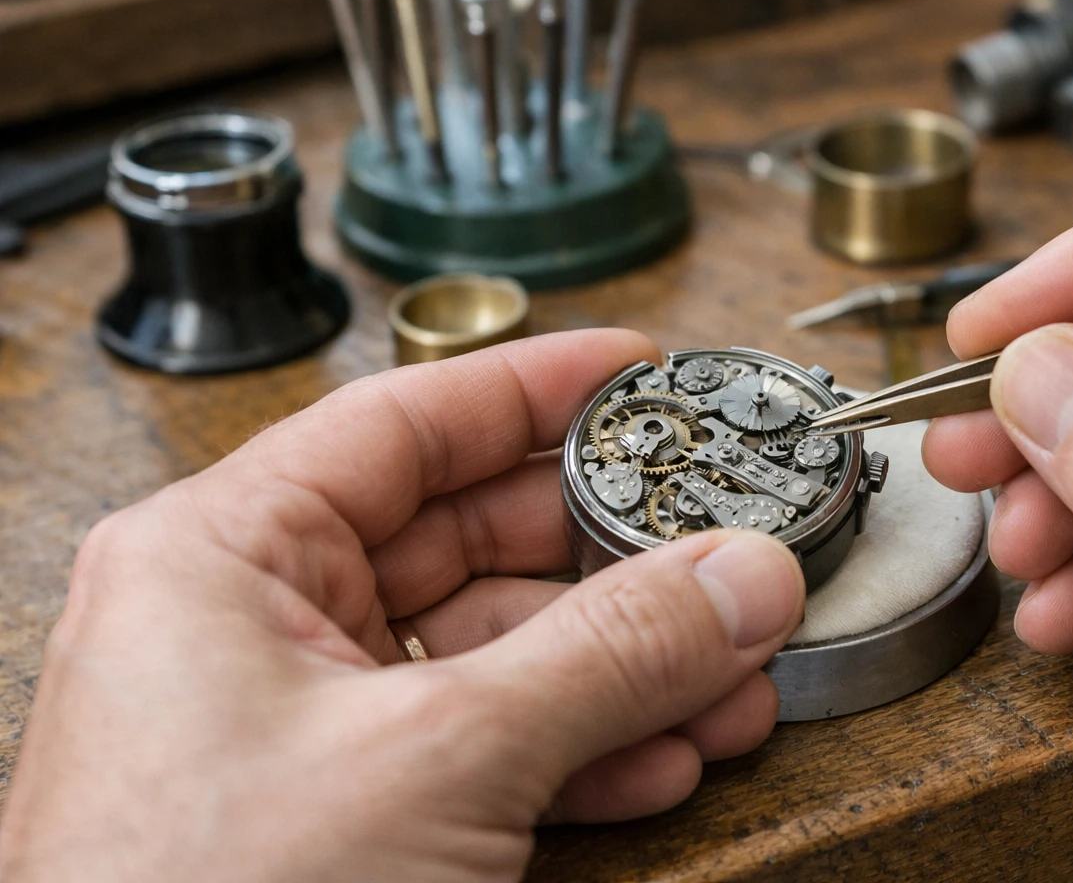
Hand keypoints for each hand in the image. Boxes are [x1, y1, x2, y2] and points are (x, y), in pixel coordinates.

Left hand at [0, 330, 804, 882]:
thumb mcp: (439, 757)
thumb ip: (608, 655)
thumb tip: (736, 577)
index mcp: (222, 556)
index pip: (405, 422)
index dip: (532, 388)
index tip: (634, 370)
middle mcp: (254, 627)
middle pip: (469, 541)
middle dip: (610, 557)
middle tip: (714, 542)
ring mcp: (301, 728)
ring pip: (493, 654)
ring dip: (622, 668)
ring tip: (724, 670)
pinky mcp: (346, 817)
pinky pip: (485, 747)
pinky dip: (580, 750)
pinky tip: (661, 756)